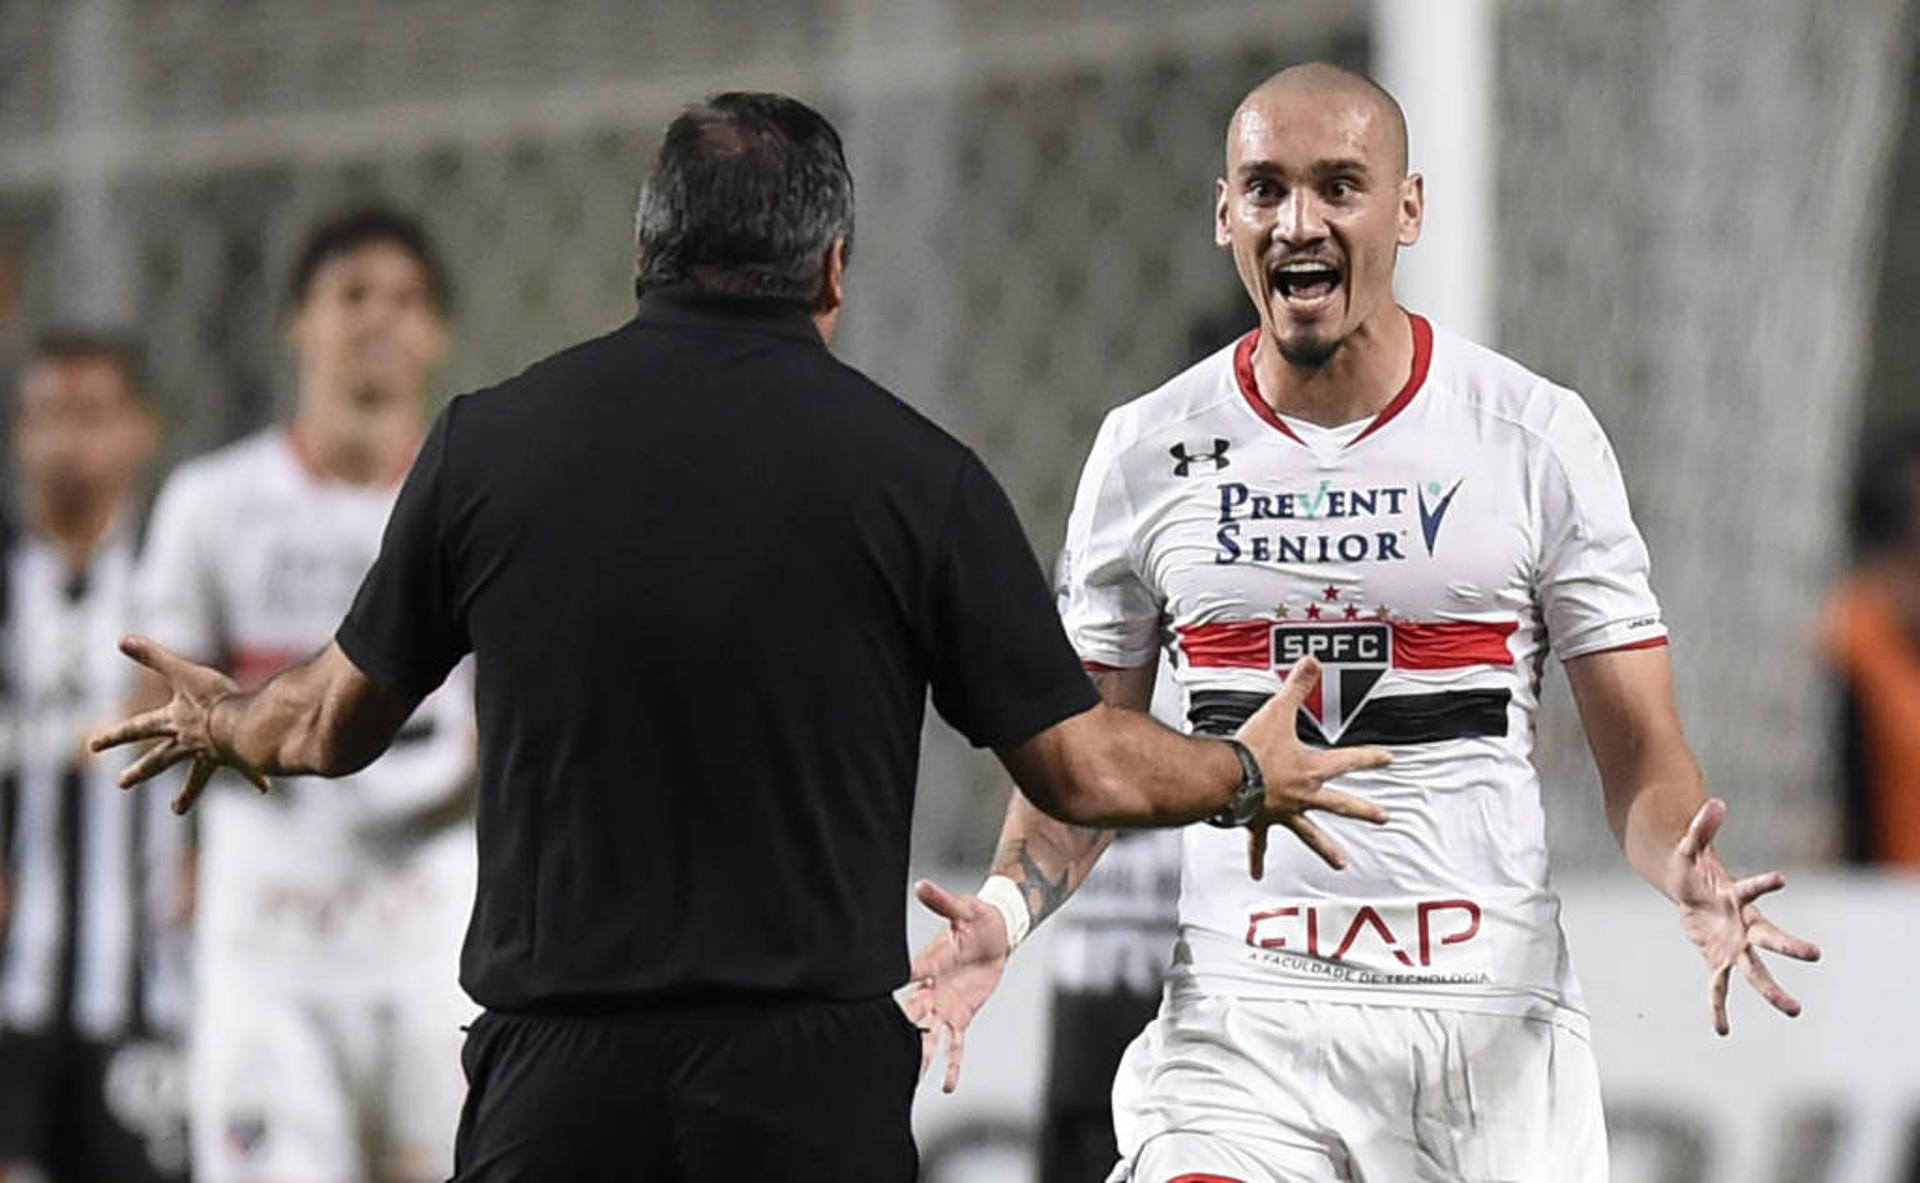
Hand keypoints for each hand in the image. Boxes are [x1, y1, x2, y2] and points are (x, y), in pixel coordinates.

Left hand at [87, 635, 269, 814]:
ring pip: (194, 777)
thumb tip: (121, 639)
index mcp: (173, 722)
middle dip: (140, 771)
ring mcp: (210, 754)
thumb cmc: (213, 698)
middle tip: (121, 783)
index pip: (136, 728)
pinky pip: (244, 771)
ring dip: (186, 794)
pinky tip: (263, 788)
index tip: (91, 747)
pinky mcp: (235, 759)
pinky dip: (253, 778)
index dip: (113, 736)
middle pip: (158, 760)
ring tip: (176, 810)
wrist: (242, 724)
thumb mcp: (182, 672)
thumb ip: (154, 656)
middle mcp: (187, 742)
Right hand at [900, 879, 1011, 1092]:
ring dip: (921, 1055)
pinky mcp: (960, 1016)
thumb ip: (943, 901)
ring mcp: (944, 1005)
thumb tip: (922, 884)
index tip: (874, 998)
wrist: (996, 933)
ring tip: (912, 1079)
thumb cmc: (978, 918)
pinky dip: (952, 1063)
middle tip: (880, 1049)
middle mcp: (931, 988)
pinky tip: (947, 1084)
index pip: (911, 975)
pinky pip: (956, 1043)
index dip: (900, 983)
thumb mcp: (964, 908)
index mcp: (929, 962)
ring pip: (929, 1035)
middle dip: (900, 1031)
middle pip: (913, 1013)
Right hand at [1236, 656, 1391, 878]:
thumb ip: (1298, 687)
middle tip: (1382, 817)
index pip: (1348, 760)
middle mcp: (1303, 794)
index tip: (1389, 758)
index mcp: (1311, 769)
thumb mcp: (1279, 712)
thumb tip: (1312, 661)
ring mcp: (1283, 811)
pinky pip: (1261, 844)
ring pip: (1310, 833)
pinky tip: (1259, 874)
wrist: (1226, 777)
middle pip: (1340, 804)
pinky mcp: (1260, 821)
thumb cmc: (1252, 749)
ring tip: (1341, 864)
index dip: (1370, 757)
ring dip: (1326, 849)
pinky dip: (1259, 859)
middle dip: (1363, 810)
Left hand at [1669, 798, 1819, 1034]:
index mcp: (1738, 898)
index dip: (1764, 883)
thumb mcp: (1689, 848)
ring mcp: (1734, 946)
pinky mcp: (1717, 960)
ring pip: (1755, 972)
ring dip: (1773, 991)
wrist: (1689, 892)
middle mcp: (1744, 926)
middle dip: (1790, 946)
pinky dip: (1719, 1007)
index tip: (1782, 878)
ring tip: (1794, 1010)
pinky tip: (1722, 1030)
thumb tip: (1716, 802)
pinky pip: (1718, 987)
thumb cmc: (1692, 869)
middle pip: (1769, 939)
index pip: (1752, 890)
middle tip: (1815, 954)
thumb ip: (1702, 827)